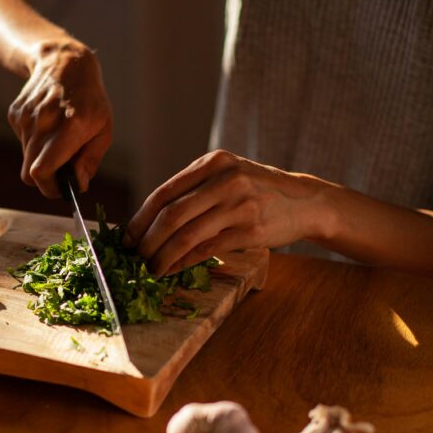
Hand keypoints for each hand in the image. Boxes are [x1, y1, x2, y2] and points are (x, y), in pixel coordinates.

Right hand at [7, 41, 112, 196]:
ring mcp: (26, 117)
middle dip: (46, 180)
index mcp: (70, 126)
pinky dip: (34, 144)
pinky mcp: (15, 114)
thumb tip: (77, 186)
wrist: (65, 64)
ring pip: (26, 159)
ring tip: (59, 141)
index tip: (61, 189)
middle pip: (30, 172)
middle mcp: (43, 121)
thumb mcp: (104, 130)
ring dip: (41, 159)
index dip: (49, 188)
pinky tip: (47, 126)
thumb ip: (90, 161)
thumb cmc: (90, 100)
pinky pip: (22, 144)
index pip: (42, 170)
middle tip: (63, 172)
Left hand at [124, 150, 323, 274]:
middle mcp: (226, 179)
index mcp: (214, 163)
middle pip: (172, 214)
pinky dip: (183, 262)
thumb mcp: (228, 176)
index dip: (141, 218)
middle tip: (135, 256)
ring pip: (187, 235)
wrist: (305, 201)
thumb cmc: (257, 191)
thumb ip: (194, 190)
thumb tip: (149, 221)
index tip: (127, 236)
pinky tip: (172, 270)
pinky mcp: (250, 230)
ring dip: (162, 256)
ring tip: (150, 268)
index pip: (165, 192)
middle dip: (148, 240)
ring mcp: (240, 204)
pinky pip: (207, 250)